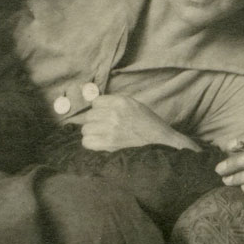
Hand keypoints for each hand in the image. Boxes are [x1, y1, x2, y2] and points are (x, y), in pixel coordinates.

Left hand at [75, 92, 196, 152]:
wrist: (157, 137)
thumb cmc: (143, 120)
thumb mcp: (130, 103)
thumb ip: (110, 102)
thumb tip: (89, 100)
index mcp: (120, 102)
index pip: (95, 102)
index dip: (98, 109)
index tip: (104, 114)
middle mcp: (114, 114)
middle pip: (88, 116)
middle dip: (94, 121)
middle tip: (103, 126)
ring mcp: (111, 129)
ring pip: (86, 129)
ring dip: (92, 132)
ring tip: (102, 134)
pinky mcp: (110, 143)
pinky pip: (87, 142)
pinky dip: (91, 143)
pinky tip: (99, 142)